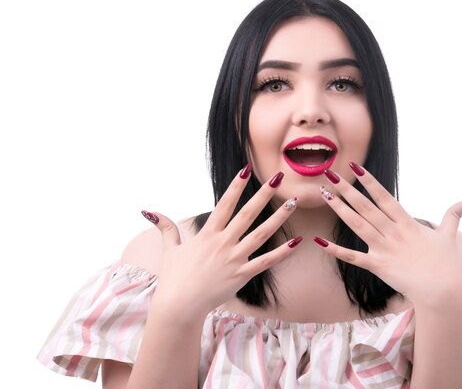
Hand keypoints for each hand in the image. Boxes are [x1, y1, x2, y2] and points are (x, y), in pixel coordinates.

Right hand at [141, 166, 299, 321]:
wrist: (179, 306)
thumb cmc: (174, 278)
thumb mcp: (170, 250)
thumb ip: (166, 228)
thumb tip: (149, 211)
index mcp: (208, 234)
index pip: (224, 204)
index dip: (236, 186)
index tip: (246, 169)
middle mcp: (223, 243)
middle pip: (248, 214)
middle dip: (264, 194)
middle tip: (278, 178)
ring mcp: (234, 259)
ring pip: (261, 234)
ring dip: (279, 217)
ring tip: (294, 203)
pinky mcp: (242, 275)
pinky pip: (266, 262)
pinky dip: (282, 253)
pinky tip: (297, 242)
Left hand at [316, 163, 461, 304]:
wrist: (442, 291)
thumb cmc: (446, 264)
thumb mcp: (450, 235)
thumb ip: (456, 214)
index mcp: (407, 222)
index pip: (384, 197)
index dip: (368, 182)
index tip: (354, 168)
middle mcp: (393, 232)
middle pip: (365, 206)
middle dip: (346, 189)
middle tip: (328, 174)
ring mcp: (384, 249)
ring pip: (357, 225)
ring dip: (339, 209)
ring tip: (323, 195)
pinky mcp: (378, 266)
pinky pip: (354, 257)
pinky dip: (336, 250)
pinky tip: (319, 242)